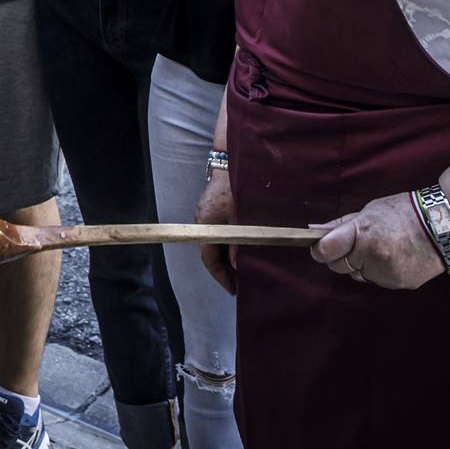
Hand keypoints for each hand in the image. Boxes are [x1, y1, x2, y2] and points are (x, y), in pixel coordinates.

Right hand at [194, 168, 236, 295]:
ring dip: (231, 255)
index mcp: (205, 225)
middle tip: (243, 283)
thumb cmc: (238, 189)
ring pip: (218, 241)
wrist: (234, 159)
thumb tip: (239, 267)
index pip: (208, 258)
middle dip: (227, 269)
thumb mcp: (242, 220)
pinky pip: (222, 231)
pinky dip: (232, 243)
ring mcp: (209, 211)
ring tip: (247, 267)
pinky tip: (245, 246)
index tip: (234, 290)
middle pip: (212, 251)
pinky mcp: (216, 204)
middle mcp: (202, 220)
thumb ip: (240, 244)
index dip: (221, 276)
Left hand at [309, 192, 445, 289]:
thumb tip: (313, 232)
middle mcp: (372, 256)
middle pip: (339, 267)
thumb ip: (340, 225)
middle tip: (358, 244)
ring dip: (363, 266)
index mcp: (362, 233)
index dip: (320, 250)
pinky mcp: (399, 284)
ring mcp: (386, 273)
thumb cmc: (403, 212)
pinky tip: (394, 257)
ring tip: (382, 247)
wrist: (443, 224)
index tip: (321, 247)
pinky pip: (378, 281)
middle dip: (342, 257)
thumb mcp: (368, 212)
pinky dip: (380, 272)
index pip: (326, 250)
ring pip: (359, 276)